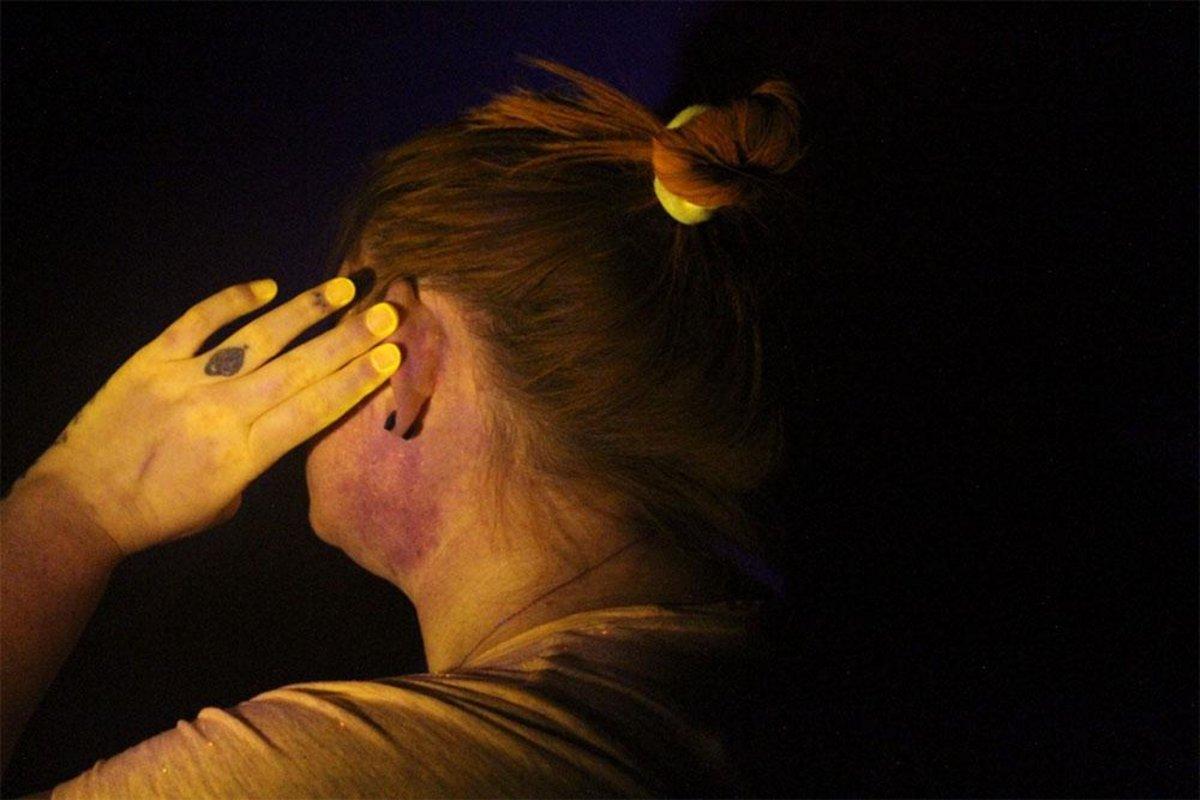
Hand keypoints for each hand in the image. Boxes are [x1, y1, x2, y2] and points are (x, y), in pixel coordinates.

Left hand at [14, 277, 401, 556]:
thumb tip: (282, 420)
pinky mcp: (151, 360)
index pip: (314, 410)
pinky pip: (197, 322)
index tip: (392, 357)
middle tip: (386, 315)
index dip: (357, 381)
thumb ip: (259, 459)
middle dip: (348, 340)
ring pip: (257, 338)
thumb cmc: (160, 514)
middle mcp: (222, 412)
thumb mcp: (226, 501)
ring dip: (305, 311)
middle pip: (299, 369)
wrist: (80, 506)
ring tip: (344, 288)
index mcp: (244, 455)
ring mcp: (186, 380)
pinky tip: (267, 286)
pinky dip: (232, 300)